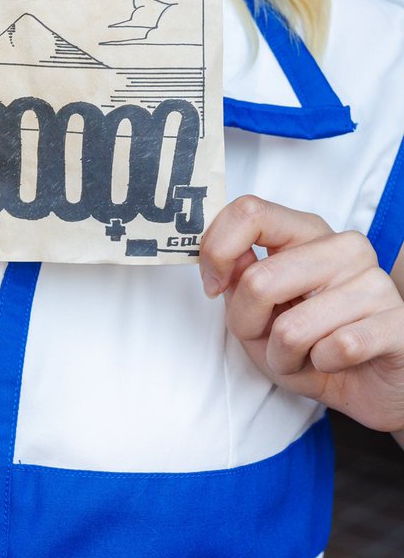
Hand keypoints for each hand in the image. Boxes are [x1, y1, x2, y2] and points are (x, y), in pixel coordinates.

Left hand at [199, 195, 403, 431]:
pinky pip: (337, 348)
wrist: (373, 387)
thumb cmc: (314, 346)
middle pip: (260, 279)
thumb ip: (239, 280)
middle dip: (247, 324)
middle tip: (267, 341)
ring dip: (285, 357)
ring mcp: (374, 282)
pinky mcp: (397, 322)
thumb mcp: (261, 315)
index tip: (213, 286)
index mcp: (307, 232)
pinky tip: (336, 362)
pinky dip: (323, 367)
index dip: (217, 251)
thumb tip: (222, 260)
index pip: (250, 212)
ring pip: (292, 327)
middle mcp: (344, 247)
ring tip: (306, 356)